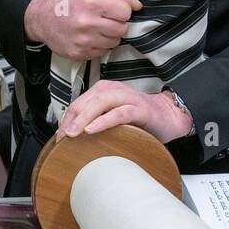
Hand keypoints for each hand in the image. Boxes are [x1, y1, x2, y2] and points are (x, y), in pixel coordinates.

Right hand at [24, 0, 141, 60]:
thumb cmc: (70, 0)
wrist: (42, 18)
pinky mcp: (79, 54)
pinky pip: (102, 52)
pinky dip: (100, 45)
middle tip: (106, 19)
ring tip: (97, 28)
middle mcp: (88, 23)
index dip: (122, 10)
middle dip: (118, 23)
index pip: (125, 12)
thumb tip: (138, 6)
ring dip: (110, 36)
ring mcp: (83, 41)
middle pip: (122, 29)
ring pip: (114, 42)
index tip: (112, 9)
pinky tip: (89, 37)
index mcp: (92, 3)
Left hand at [55, 83, 193, 144]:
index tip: (59, 138)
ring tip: (73, 133)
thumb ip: (93, 122)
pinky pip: (118, 113)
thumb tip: (70, 136)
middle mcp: (112, 90)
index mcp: (103, 91)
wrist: (169, 116)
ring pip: (99, 103)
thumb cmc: (138, 119)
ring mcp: (126, 98)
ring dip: (83, 118)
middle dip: (70, 120)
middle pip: (84, 102)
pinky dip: (103, 121)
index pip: (77, 104)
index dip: (66, 120)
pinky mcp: (139, 109)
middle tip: (62, 137)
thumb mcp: (110, 118)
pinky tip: (92, 129)